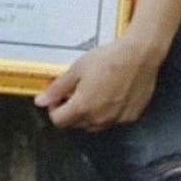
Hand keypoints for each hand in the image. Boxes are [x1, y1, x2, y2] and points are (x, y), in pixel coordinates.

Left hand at [33, 35, 164, 131]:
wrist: (140, 55)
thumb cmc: (109, 58)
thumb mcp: (78, 68)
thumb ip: (57, 88)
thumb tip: (40, 102)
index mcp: (82, 107)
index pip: (58, 121)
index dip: (55, 108)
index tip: (59, 96)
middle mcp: (98, 119)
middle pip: (75, 124)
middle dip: (71, 111)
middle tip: (78, 90)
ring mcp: (116, 120)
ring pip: (94, 125)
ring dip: (89, 114)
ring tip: (96, 92)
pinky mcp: (130, 117)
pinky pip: (113, 121)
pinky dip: (108, 113)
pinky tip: (112, 94)